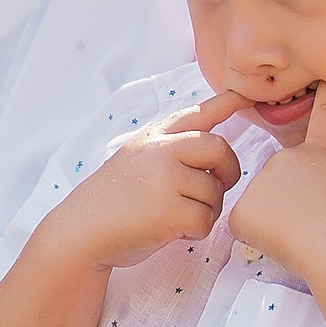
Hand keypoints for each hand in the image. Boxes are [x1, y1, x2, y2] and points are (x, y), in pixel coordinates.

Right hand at [49, 91, 246, 272]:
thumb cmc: (112, 201)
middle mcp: (160, 150)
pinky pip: (206, 219)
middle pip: (219, 149)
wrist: (81, 230)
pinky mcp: (170, 210)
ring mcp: (165, 178)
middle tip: (213, 189)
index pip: (196, 113)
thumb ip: (168, 149)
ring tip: (176, 216)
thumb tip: (214, 149)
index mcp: (153, 136)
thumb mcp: (136, 159)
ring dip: (205, 210)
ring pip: (216, 191)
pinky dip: (195, 231)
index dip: (225, 103)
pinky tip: (172, 231)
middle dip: (227, 172)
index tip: (244, 95)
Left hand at [224, 84, 325, 277]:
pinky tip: (285, 244)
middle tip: (318, 224)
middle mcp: (287, 158)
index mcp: (323, 154)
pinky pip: (249, 228)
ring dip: (279, 221)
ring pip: (265, 206)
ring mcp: (261, 181)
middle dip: (293, 201)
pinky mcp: (242, 210)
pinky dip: (262, 240)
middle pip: (284, 180)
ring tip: (306, 236)